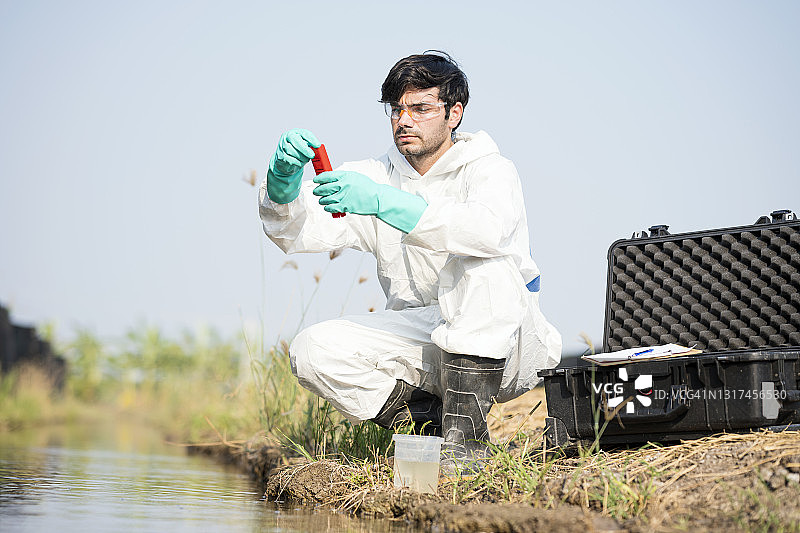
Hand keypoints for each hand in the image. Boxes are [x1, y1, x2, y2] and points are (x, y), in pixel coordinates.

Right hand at [267, 128, 319, 203]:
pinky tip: (300, 162)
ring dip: (302, 157)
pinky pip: (290, 160)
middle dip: (305, 149)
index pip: (304, 133)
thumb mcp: (304, 145)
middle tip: (312, 155)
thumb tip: (318, 148)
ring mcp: (282, 146)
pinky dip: (297, 162)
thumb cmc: (297, 151)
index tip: (318, 145)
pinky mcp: (280, 156)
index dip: (311, 139)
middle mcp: (287, 137)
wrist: (285, 159)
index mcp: (295, 132)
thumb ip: (310, 145)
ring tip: (306, 159)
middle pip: (295, 140)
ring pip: (292, 151)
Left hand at [313, 171, 427, 232]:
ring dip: (322, 200)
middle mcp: (342, 185)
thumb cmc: (367, 187)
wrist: (377, 198)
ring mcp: (343, 196)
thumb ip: (342, 177)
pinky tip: (328, 206)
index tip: (316, 181)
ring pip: (325, 199)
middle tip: (317, 191)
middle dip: (317, 191)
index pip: (326, 176)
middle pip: (323, 188)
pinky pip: (330, 208)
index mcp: (345, 176)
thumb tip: (330, 179)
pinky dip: (327, 207)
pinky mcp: (345, 207)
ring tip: (322, 200)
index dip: (318, 179)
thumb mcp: (355, 177)